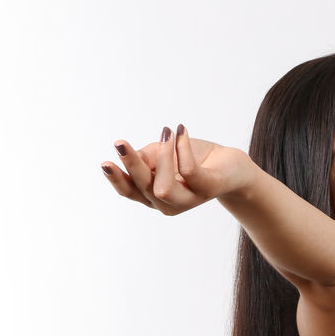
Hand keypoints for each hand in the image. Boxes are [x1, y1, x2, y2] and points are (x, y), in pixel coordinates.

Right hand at [101, 125, 249, 215]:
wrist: (230, 164)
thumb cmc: (193, 157)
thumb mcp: (163, 153)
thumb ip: (145, 157)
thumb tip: (131, 156)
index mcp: (153, 195)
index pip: (129, 191)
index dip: (116, 178)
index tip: (104, 162)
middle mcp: (168, 204)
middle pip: (143, 188)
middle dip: (130, 165)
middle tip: (120, 142)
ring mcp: (189, 200)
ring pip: (163, 187)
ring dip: (162, 156)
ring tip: (167, 133)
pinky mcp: (207, 190)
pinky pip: (188, 171)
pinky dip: (182, 147)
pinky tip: (181, 132)